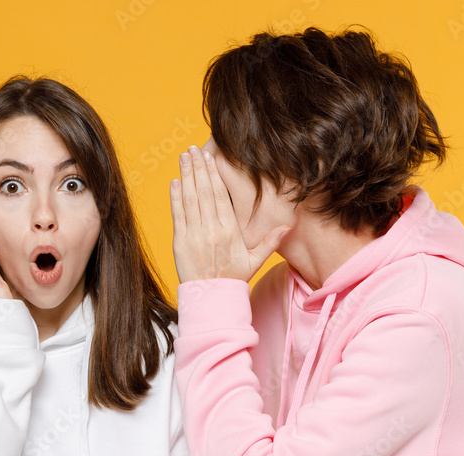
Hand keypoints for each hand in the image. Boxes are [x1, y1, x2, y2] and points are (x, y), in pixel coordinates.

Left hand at [170, 146, 289, 283]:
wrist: (211, 297)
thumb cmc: (233, 279)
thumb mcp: (255, 261)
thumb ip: (270, 242)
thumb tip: (288, 225)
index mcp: (230, 231)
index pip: (221, 196)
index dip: (214, 175)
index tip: (210, 158)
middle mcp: (212, 230)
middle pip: (205, 192)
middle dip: (198, 168)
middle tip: (193, 149)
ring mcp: (194, 235)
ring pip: (190, 199)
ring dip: (186, 176)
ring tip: (184, 158)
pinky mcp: (180, 242)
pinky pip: (178, 215)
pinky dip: (176, 197)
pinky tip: (175, 181)